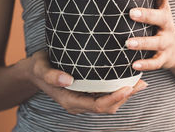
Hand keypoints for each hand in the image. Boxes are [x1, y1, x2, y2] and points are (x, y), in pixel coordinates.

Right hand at [26, 50, 148, 113]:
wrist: (33, 71)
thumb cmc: (37, 68)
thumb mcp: (40, 68)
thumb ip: (51, 76)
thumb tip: (68, 80)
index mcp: (70, 100)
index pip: (97, 105)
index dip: (115, 98)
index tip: (128, 87)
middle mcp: (78, 103)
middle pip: (107, 107)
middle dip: (125, 97)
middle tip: (141, 83)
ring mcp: (83, 98)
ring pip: (108, 103)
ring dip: (125, 94)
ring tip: (139, 82)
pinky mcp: (86, 92)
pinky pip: (105, 95)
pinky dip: (118, 89)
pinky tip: (127, 79)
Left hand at [125, 0, 174, 69]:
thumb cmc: (155, 27)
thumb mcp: (153, 14)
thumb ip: (135, 4)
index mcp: (162, 9)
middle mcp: (167, 24)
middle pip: (161, 17)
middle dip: (147, 15)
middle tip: (131, 13)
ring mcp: (167, 41)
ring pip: (157, 42)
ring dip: (143, 42)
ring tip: (128, 43)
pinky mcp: (165, 58)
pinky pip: (156, 62)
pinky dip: (146, 64)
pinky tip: (134, 65)